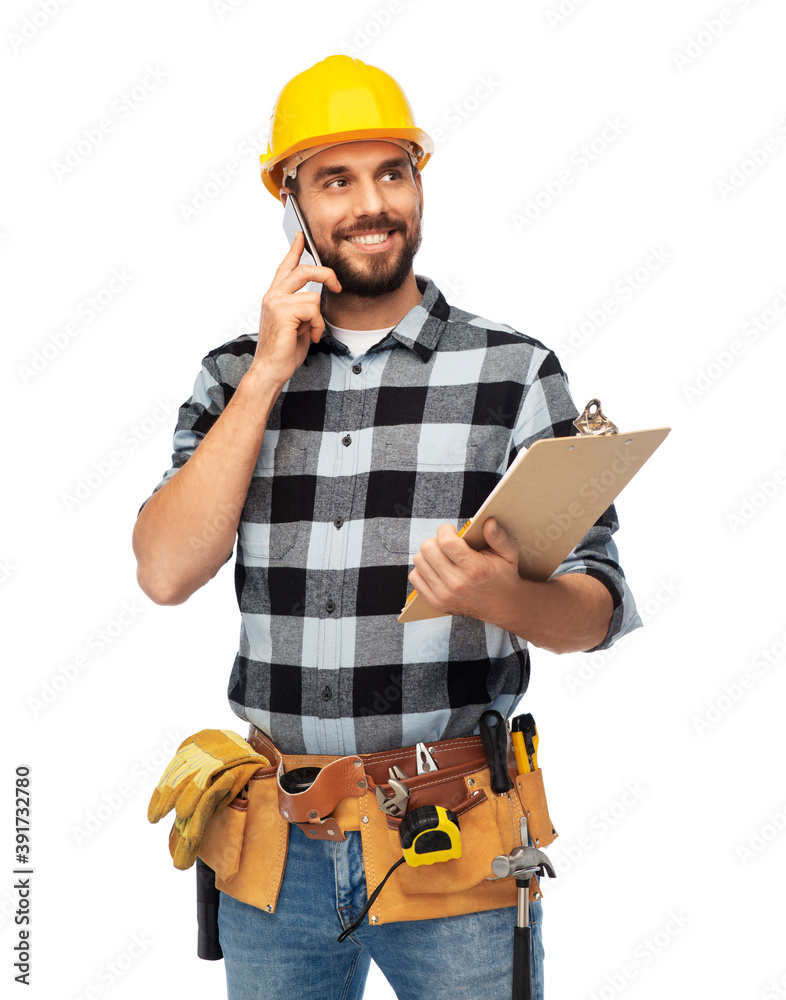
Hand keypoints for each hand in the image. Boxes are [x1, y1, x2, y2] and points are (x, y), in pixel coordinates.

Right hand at [253, 232, 340, 385]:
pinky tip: (310, 336)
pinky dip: (317, 326)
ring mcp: (276, 302)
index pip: (285, 267)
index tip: (301, 236)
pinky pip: (313, 309)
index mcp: (275, 296)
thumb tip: (317, 299)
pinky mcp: (282, 311)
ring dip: (318, 319)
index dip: (295, 250)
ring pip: (313, 296)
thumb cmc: (284, 351)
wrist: (271, 369)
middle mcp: (273, 296)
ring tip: (311, 332)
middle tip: (337, 284)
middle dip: (325, 274)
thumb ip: (303, 308)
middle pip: (303, 270)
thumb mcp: (297, 324)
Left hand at [408, 518, 521, 622]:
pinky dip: (423, 569)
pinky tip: (437, 568)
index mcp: (474, 569)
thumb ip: (499, 537)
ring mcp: (444, 595)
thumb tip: (489, 522)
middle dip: (436, 540)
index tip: (452, 531)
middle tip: (447, 544)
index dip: (445, 530)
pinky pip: (415, 577)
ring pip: (419, 561)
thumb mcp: (509, 554)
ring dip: (429, 554)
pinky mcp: (436, 602)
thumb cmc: (503, 576)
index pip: (445, 541)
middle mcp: (457, 583)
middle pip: (428, 549)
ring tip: (443, 556)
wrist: (503, 606)